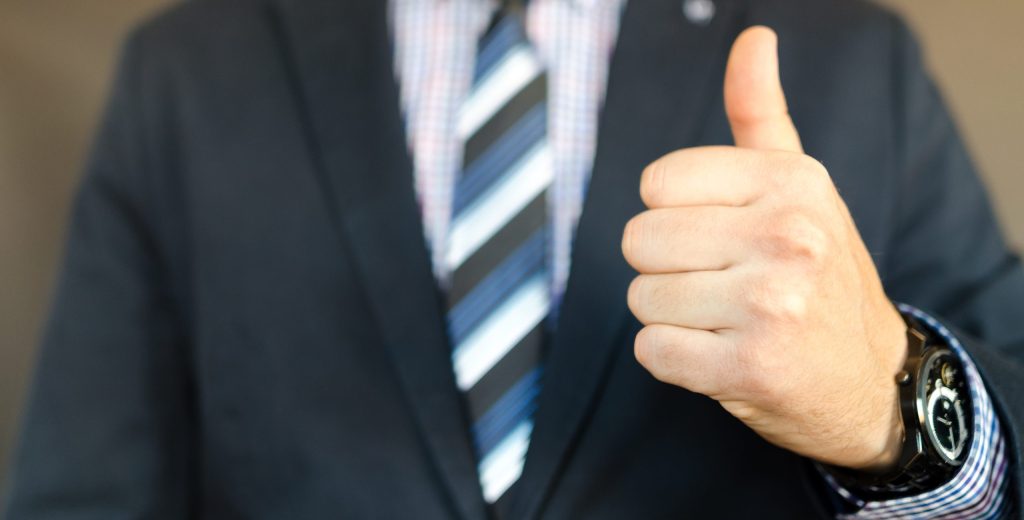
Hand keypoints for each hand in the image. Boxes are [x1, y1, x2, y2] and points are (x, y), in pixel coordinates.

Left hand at [621, 27, 908, 470]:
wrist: (869, 376)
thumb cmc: (820, 272)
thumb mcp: (799, 186)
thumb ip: (761, 114)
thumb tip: (753, 38)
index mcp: (792, 182)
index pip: (657, 183)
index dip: (674, 214)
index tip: (719, 235)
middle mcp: (788, 237)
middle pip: (640, 239)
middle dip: (666, 267)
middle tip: (721, 284)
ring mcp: (771, 306)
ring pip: (642, 297)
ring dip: (670, 315)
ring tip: (725, 320)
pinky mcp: (749, 369)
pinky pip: (652, 351)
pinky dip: (672, 359)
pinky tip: (720, 356)